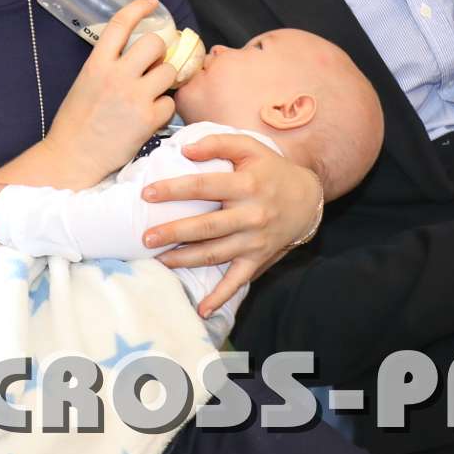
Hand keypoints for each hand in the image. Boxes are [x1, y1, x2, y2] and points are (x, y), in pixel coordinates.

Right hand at [41, 0, 177, 182]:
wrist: (73, 157)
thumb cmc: (76, 122)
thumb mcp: (85, 83)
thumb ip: (107, 66)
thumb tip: (132, 55)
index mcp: (97, 64)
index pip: (121, 23)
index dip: (139, 7)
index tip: (151, 3)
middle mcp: (117, 76)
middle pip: (155, 43)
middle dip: (159, 51)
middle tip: (154, 64)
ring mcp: (134, 97)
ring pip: (169, 71)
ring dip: (165, 80)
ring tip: (152, 93)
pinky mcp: (148, 120)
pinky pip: (170, 103)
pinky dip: (164, 109)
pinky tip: (150, 117)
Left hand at [142, 134, 319, 316]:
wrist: (307, 198)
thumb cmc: (270, 169)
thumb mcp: (249, 147)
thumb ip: (217, 143)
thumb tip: (185, 150)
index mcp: (246, 185)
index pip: (203, 187)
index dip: (174, 190)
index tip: (147, 194)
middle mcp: (251, 215)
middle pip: (206, 226)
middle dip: (174, 233)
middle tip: (146, 238)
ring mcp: (254, 240)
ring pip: (215, 254)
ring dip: (186, 260)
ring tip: (160, 261)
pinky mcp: (258, 258)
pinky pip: (238, 281)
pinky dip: (221, 297)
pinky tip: (202, 310)